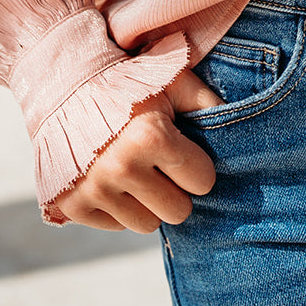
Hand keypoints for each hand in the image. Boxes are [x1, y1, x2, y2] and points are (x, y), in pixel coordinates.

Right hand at [53, 68, 220, 232]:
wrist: (67, 84)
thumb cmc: (131, 81)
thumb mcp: (173, 79)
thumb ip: (207, 102)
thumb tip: (238, 125)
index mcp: (150, 136)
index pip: (203, 182)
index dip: (198, 166)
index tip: (184, 151)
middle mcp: (121, 168)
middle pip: (178, 212)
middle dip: (176, 190)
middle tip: (161, 164)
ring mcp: (93, 189)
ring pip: (147, 224)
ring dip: (148, 203)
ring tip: (137, 170)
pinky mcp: (72, 206)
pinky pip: (116, 225)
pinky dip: (119, 207)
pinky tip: (113, 176)